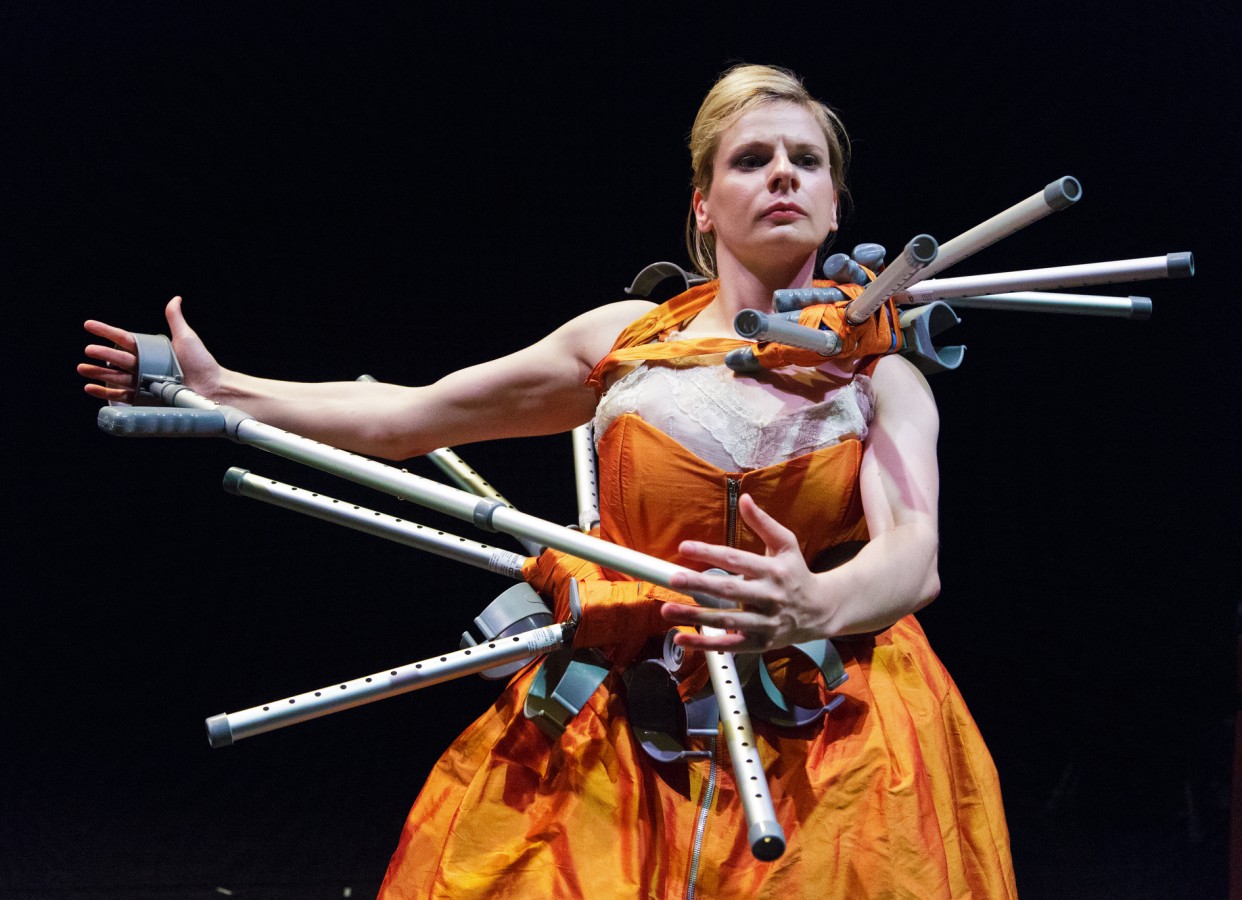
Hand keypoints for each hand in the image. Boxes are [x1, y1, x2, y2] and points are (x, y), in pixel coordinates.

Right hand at [79, 296, 221, 402]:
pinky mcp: (145, 397)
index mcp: (151, 351)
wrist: (212, 388)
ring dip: (98, 373)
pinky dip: (105, 392)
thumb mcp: (187, 338)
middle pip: (117, 359)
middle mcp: (144, 366)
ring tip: (82, 368)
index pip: (124, 339)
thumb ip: (176, 319)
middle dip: (102, 354)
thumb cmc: (202, 363)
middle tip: (88, 351)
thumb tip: (175, 299)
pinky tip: (91, 388)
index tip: (88, 325)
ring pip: (116, 376)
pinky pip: (122, 396)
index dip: (106, 331)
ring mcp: (143, 382)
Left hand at [661, 494, 831, 651]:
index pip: (735, 559)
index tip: (684, 548)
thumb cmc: (796, 574)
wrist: (821, 610)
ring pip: (726, 619)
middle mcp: (768, 596)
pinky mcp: (759, 642)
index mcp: (772, 570)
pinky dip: (704, 643)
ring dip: (695, 615)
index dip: (709, 553)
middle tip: (674, 579)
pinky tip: (681, 637)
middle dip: (699, 584)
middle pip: (729, 590)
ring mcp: (764, 622)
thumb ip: (763, 522)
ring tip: (667, 609)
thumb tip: (744, 498)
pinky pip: (729, 644)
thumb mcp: (786, 544)